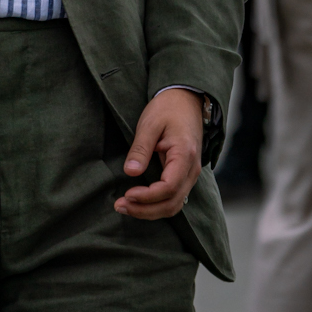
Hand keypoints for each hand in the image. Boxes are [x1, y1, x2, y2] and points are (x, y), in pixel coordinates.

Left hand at [115, 89, 204, 220]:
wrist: (186, 100)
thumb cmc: (167, 109)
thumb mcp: (150, 124)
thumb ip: (140, 149)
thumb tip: (130, 172)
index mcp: (185, 155)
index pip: (169, 187)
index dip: (148, 196)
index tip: (128, 194)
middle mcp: (192, 170)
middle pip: (173, 203)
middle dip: (145, 210)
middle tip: (120, 205)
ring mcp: (190, 174)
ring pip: (174, 205)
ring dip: (150, 211)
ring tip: (125, 206)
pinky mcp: (184, 175)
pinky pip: (174, 198)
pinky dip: (156, 205)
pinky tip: (138, 202)